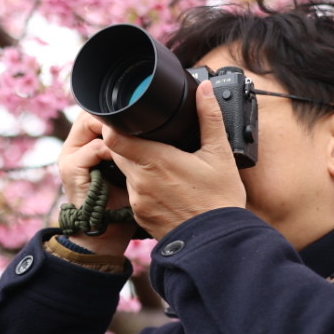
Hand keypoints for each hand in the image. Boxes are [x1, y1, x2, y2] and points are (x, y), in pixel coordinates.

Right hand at [56, 112, 134, 254]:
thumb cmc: (123, 201)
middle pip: (92, 113)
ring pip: (90, 123)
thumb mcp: (131, 167)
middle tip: (141, 120)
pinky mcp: (71, 169)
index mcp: (87, 142)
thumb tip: (163, 126)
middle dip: (115, 116)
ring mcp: (70, 156)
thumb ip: (136, 147)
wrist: (107, 233)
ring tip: (137, 135)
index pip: (98, 112)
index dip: (118, 110)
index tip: (143, 112)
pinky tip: (129, 155)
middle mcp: (75, 145)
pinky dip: (112, 148)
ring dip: (115, 129)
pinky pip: (94, 148)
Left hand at [101, 80, 247, 241]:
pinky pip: (133, 193)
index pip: (113, 137)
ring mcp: (137, 201)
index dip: (115, 125)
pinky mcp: (139, 216)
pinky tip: (164, 186)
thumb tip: (203, 90)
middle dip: (127, 142)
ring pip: (125, 172)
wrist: (217, 243)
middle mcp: (139, 181)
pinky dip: (143, 186)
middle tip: (146, 137)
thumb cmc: (219, 200)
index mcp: (155, 161)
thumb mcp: (220, 155)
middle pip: (117, 152)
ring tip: (160, 163)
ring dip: (136, 165)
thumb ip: (209, 118)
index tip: (127, 120)